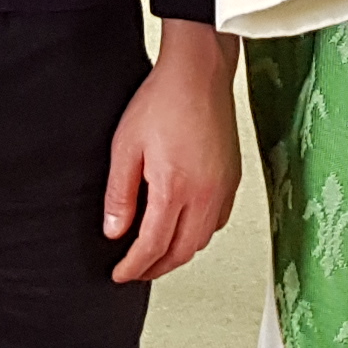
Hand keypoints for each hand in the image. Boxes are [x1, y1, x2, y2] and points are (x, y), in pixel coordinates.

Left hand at [105, 21, 240, 282]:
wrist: (199, 73)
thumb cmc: (163, 100)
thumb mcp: (125, 147)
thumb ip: (119, 195)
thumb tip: (115, 232)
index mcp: (175, 188)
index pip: (153, 246)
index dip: (134, 267)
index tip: (120, 274)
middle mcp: (205, 194)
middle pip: (182, 252)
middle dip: (156, 268)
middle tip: (135, 271)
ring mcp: (223, 188)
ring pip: (202, 241)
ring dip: (178, 253)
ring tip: (156, 254)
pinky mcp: (233, 178)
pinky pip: (217, 221)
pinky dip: (198, 234)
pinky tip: (184, 227)